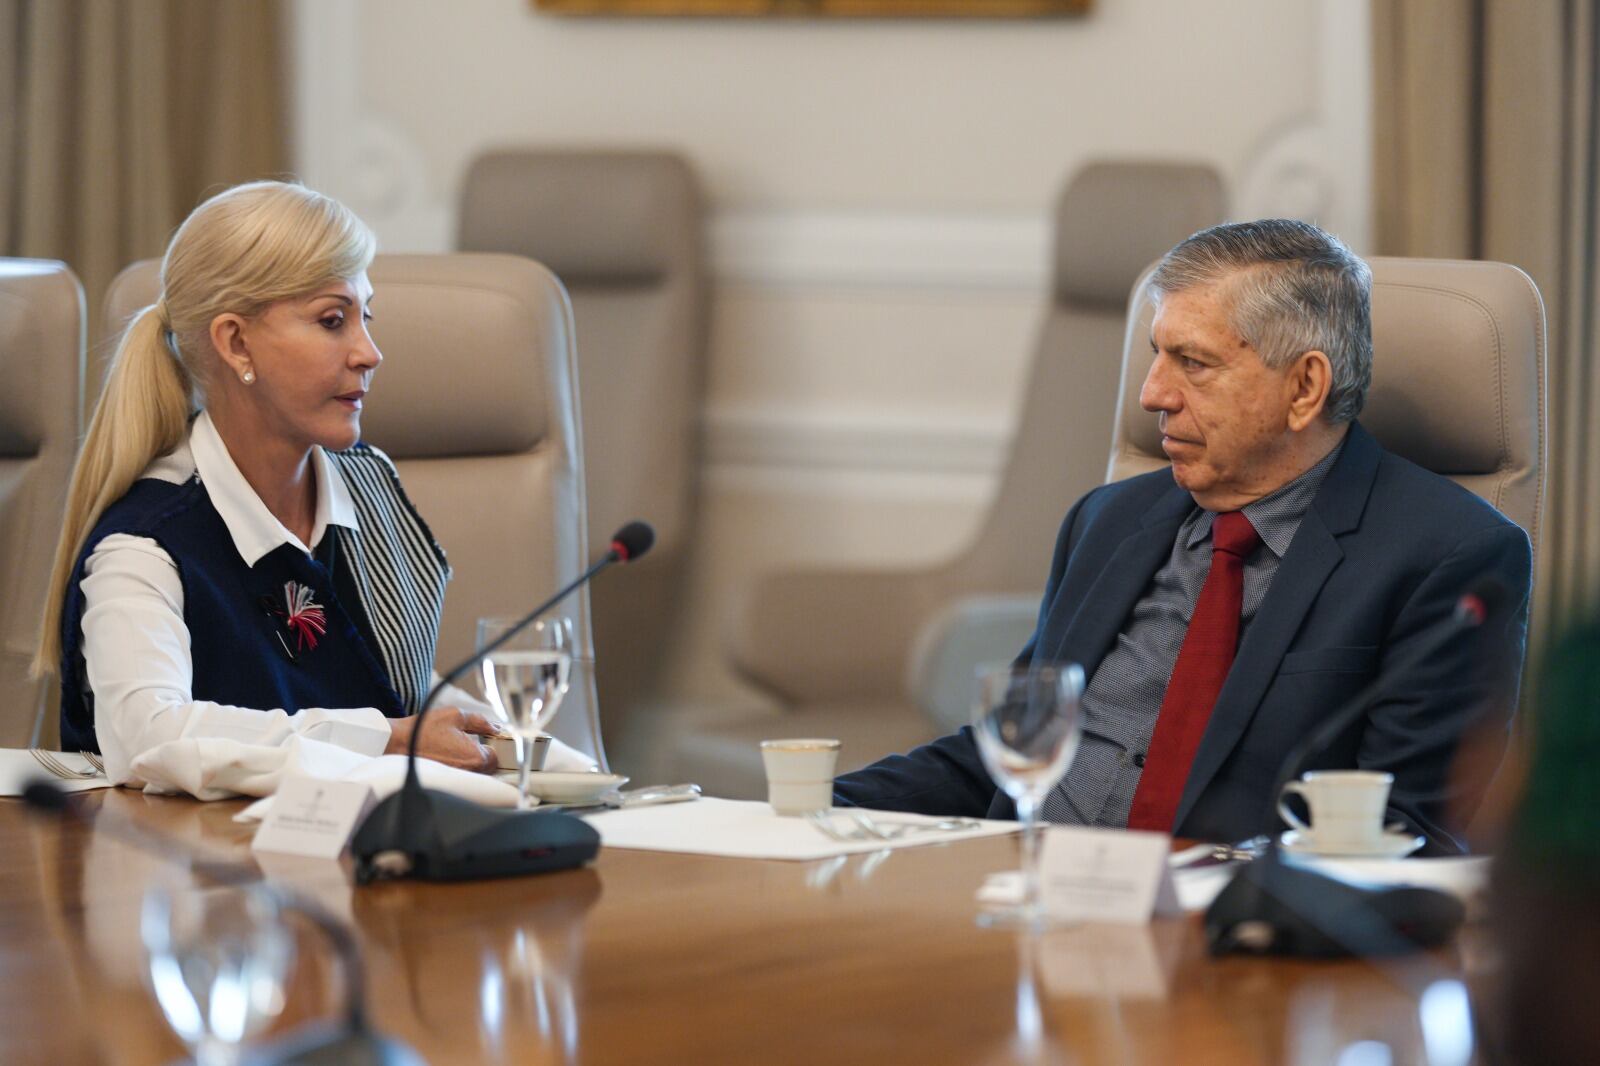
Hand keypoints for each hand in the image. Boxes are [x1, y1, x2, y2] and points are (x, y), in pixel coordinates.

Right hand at [385, 707, 501, 773]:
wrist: (397, 743)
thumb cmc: (423, 729)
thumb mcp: (456, 716)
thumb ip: (480, 721)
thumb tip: (495, 727)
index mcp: (475, 757)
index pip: (497, 755)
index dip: (493, 744)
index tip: (487, 737)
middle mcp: (468, 772)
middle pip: (487, 767)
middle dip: (483, 754)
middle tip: (471, 741)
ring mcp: (456, 779)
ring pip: (474, 772)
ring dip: (471, 761)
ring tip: (456, 747)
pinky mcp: (445, 781)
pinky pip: (460, 776)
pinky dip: (458, 766)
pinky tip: (447, 755)